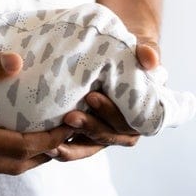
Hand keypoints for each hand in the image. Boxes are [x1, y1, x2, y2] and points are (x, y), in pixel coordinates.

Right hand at [0, 52, 73, 174]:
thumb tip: (18, 63)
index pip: (20, 148)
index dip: (50, 140)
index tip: (71, 127)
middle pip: (14, 164)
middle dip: (45, 153)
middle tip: (66, 133)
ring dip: (25, 154)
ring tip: (43, 132)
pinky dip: (3, 150)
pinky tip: (3, 129)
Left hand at [48, 41, 160, 161]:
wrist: (109, 51)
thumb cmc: (128, 50)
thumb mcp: (140, 47)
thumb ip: (147, 51)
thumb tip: (150, 58)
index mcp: (143, 111)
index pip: (131, 121)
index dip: (111, 113)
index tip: (91, 97)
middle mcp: (125, 127)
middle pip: (109, 135)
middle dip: (89, 126)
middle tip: (69, 116)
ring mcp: (104, 131)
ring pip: (90, 146)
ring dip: (72, 146)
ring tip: (52, 142)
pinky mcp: (85, 134)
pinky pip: (74, 147)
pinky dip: (61, 148)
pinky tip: (45, 148)